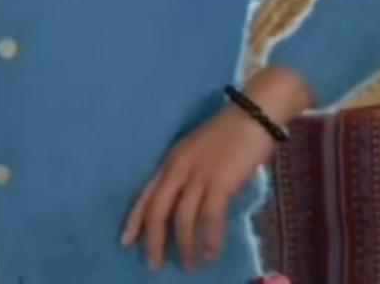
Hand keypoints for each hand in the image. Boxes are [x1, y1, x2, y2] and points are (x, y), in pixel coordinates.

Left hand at [120, 105, 276, 271]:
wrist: (254, 114)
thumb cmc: (230, 132)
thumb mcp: (197, 151)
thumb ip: (188, 173)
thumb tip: (185, 203)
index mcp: (171, 160)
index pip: (146, 194)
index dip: (135, 220)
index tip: (126, 242)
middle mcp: (179, 169)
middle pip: (158, 210)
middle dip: (154, 240)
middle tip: (154, 265)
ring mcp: (199, 176)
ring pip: (182, 219)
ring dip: (185, 246)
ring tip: (190, 265)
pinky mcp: (221, 183)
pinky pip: (210, 218)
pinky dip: (210, 240)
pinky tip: (211, 254)